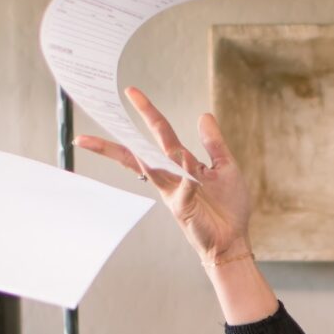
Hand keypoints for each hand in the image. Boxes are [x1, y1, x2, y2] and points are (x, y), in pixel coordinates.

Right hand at [76, 86, 254, 268]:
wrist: (233, 241)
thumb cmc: (228, 209)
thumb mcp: (225, 167)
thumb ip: (213, 144)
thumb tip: (204, 115)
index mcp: (181, 165)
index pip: (160, 133)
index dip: (146, 112)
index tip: (130, 92)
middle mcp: (172, 177)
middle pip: (140, 150)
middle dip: (120, 135)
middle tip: (101, 115)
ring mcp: (174, 193)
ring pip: (150, 168)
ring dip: (136, 151)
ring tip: (120, 132)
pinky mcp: (183, 208)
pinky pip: (185, 186)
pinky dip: (187, 174)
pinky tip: (186, 162)